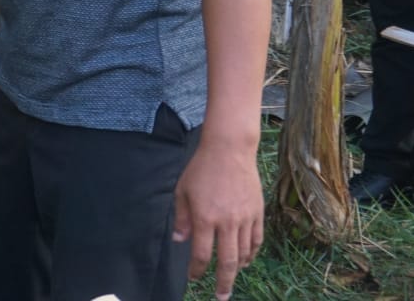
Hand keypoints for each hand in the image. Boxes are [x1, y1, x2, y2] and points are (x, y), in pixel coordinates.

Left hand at [172, 138, 263, 299]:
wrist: (229, 151)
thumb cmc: (201, 169)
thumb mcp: (182, 191)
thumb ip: (182, 218)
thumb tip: (180, 242)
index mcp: (205, 217)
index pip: (201, 254)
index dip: (196, 269)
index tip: (193, 277)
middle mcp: (227, 222)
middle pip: (227, 262)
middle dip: (223, 282)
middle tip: (220, 296)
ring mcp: (244, 219)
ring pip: (244, 254)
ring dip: (237, 269)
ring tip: (231, 278)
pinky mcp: (257, 213)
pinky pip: (256, 241)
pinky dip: (251, 254)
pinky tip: (245, 260)